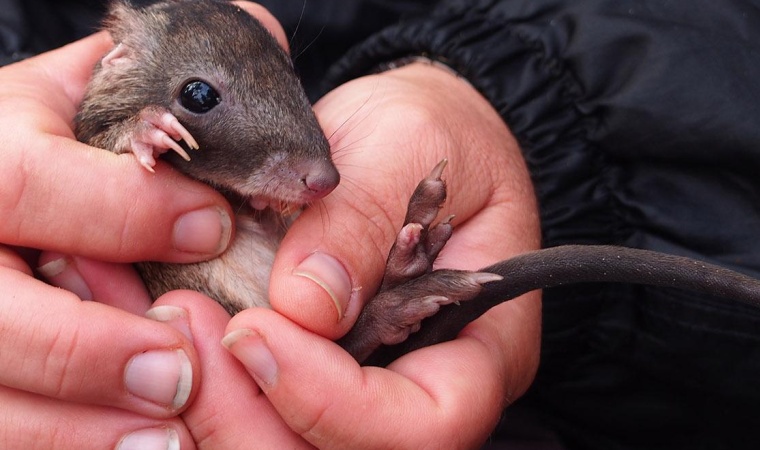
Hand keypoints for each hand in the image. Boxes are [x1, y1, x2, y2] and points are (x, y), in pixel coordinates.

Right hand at [0, 9, 242, 449]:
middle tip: (178, 370)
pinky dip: (63, 444)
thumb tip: (261, 36)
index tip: (211, 223)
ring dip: (71, 423)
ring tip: (168, 435)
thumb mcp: (94, 93)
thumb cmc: (61, 138)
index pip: (20, 181)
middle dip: (83, 346)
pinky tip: (139, 449)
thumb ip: (169, 73)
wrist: (1, 177)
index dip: (118, 210)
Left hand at [212, 62, 541, 447]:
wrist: (408, 137)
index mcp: (485, 344)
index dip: (338, 403)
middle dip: (257, 416)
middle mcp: (432, 388)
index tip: (260, 330)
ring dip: (225, 410)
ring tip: (180, 322)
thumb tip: (305, 305)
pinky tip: (184, 334)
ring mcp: (375, 394)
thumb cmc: (433, 131)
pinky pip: (267, 419)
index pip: (431, 425)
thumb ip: (364, 216)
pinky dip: (217, 394)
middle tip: (190, 325)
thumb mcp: (406, 140)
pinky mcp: (321, 381)